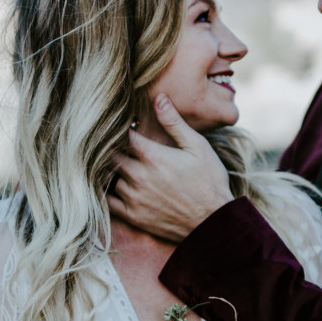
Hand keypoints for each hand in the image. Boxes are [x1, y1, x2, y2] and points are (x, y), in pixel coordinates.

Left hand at [109, 94, 233, 241]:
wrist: (214, 222)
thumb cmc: (209, 181)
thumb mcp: (197, 147)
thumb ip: (174, 123)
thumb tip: (159, 98)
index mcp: (152, 156)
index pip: (122, 135)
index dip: (120, 128)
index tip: (122, 124)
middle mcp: (138, 176)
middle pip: (110, 155)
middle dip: (112, 147)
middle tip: (116, 142)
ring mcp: (134, 198)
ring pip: (109, 177)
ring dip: (112, 169)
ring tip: (118, 162)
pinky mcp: (133, 216)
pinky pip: (108, 201)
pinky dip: (107, 191)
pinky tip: (114, 184)